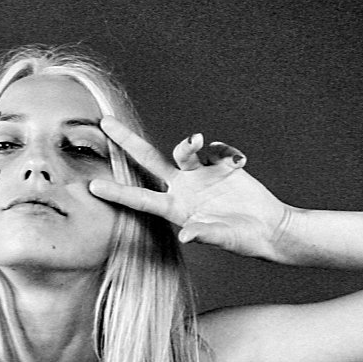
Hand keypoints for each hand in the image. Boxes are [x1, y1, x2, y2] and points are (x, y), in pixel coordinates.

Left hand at [89, 115, 291, 259]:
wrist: (270, 228)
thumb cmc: (243, 239)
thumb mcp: (223, 238)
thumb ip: (204, 234)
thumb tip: (186, 236)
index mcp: (175, 209)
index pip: (139, 199)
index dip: (116, 192)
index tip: (92, 186)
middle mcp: (182, 189)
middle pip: (148, 160)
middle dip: (127, 141)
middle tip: (105, 122)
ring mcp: (200, 175)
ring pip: (182, 150)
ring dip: (187, 143)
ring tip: (198, 141)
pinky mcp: (220, 165)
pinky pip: (215, 149)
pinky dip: (222, 151)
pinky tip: (236, 162)